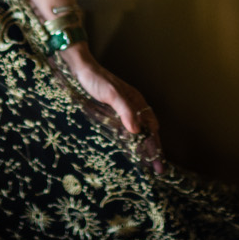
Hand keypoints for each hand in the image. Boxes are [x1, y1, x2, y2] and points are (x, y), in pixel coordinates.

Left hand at [63, 46, 162, 171]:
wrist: (80, 69)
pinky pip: (125, 131)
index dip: (156, 144)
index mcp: (137, 102)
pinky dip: (131, 142)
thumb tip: (136, 130)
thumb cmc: (97, 80)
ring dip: (143, 147)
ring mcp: (122, 111)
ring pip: (138, 132)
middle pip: (147, 132)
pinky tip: (129, 150)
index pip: (152, 127)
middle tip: (157, 170)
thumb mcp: (112, 94)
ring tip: (147, 164)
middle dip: (153, 150)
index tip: (159, 160)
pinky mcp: (110, 114)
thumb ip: (124, 110)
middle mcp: (132, 107)